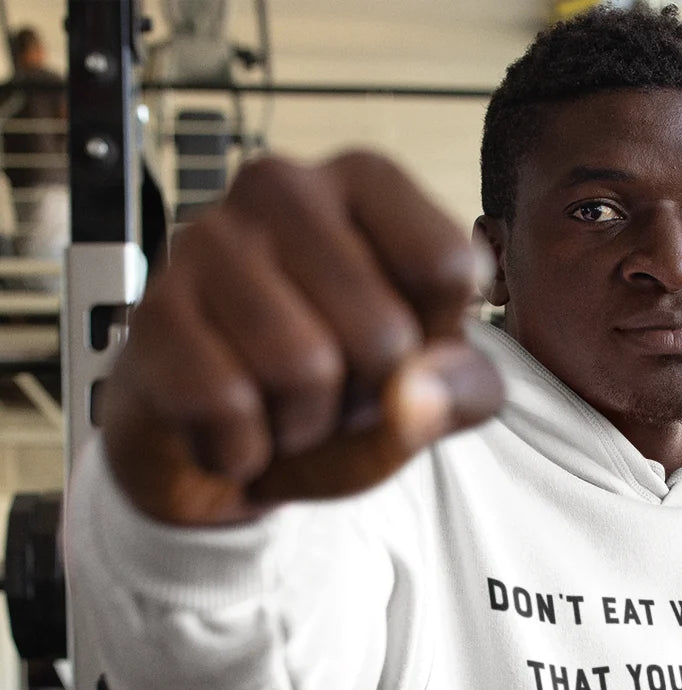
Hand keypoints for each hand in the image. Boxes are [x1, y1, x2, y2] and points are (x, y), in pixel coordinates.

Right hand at [100, 151, 503, 525]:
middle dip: (365, 400)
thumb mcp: (429, 394)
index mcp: (366, 184)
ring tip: (280, 406)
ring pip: (303, 370)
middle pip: (383, 335)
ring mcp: (206, 240)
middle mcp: (284, 188)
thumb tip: (412, 394)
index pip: (447, 267)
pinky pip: (225, 405)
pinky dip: (241, 447)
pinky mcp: (152, 309)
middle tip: (331, 390)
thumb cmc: (335, 392)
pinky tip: (232, 427)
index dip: (434, 344)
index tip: (399, 348)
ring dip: (302, 427)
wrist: (224, 443)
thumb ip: (463, 392)